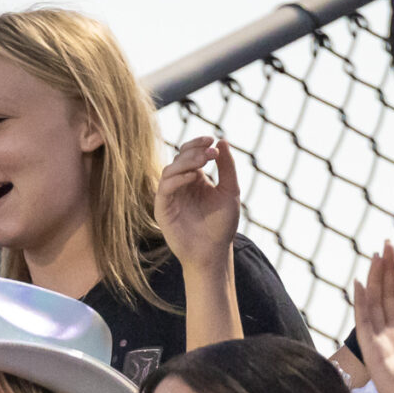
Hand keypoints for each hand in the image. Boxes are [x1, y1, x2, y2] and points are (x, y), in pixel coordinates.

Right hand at [156, 136, 240, 271]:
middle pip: (179, 158)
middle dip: (194, 151)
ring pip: (170, 170)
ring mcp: (170, 196)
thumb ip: (227, 167)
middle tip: (209, 151)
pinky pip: (165, 188)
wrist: (213, 252)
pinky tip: (194, 176)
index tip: (213, 140)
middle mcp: (180, 185)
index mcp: (195, 178)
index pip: (190, 153)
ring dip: (186, 162)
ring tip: (203, 161)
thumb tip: (222, 141)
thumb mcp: (230, 191)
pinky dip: (178, 179)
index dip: (199, 144)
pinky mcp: (163, 209)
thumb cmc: (222, 225)